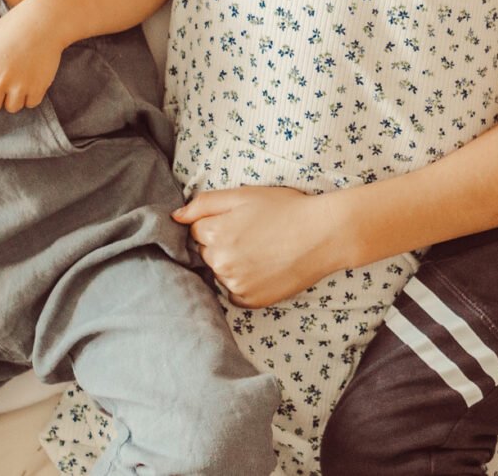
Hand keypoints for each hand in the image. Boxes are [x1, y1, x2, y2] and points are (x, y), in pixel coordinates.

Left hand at [0, 0, 64, 112]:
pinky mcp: (38, 88)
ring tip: (19, 77)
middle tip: (5, 81)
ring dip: (15, 97)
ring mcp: (19, 85)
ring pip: (11, 108)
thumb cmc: (10, 29)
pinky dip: (31, 94)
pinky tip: (32, 77)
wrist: (43, 21)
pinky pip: (30, 104)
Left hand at [173, 185, 345, 307]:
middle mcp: (220, 263)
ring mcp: (235, 285)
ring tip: (261, 250)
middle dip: (221, 244)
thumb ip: (203, 204)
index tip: (238, 221)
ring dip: (231, 264)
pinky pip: (234, 293)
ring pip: (220, 273)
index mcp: (213, 234)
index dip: (216, 223)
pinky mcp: (252, 301)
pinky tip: (263, 269)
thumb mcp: (241, 195)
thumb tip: (175, 217)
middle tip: (252, 234)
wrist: (322, 234)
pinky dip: (243, 283)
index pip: (195, 231)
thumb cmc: (284, 208)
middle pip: (206, 253)